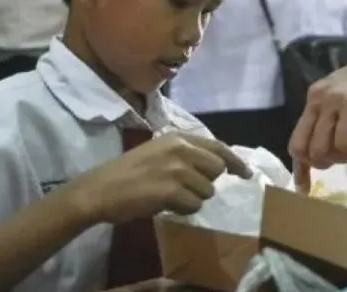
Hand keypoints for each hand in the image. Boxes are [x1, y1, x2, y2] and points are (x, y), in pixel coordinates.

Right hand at [63, 132, 248, 224]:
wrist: (99, 189)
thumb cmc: (127, 172)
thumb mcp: (159, 151)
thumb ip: (186, 154)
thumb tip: (217, 165)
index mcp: (178, 138)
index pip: (218, 147)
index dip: (236, 161)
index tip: (247, 173)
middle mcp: (181, 149)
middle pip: (217, 170)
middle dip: (207, 182)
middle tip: (188, 188)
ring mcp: (176, 169)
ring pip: (207, 190)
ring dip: (193, 198)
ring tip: (171, 196)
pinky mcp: (170, 191)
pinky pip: (193, 205)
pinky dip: (183, 209)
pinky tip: (165, 205)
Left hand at [289, 28, 346, 188]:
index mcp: (317, 99)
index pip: (297, 141)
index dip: (301, 168)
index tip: (305, 188)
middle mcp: (319, 99)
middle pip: (305, 150)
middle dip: (325, 163)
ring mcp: (334, 101)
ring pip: (322, 150)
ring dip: (342, 156)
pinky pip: (345, 143)